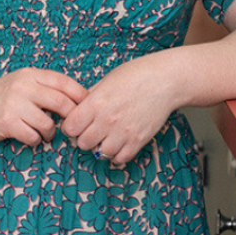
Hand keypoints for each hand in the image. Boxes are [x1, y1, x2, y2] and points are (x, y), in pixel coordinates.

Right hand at [0, 67, 85, 146]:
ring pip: (49, 124)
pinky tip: (29, 136)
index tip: (86, 108)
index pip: (64, 83)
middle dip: (71, 119)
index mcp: (30, 74)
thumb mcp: (21, 83)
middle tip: (70, 127)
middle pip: (62, 104)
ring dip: (50, 133)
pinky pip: (33, 137)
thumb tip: (78, 100)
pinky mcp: (7, 122)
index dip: (80, 96)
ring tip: (43, 133)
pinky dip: (35, 140)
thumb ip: (44, 88)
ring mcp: (14, 104)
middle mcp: (23, 86)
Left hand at [60, 51, 182, 166]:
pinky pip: (120, 158)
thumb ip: (89, 98)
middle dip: (84, 137)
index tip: (76, 123)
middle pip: (82, 143)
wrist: (165, 81)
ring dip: (101, 146)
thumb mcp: (106, 81)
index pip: (70, 127)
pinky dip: (117, 153)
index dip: (70, 126)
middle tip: (91, 130)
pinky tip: (118, 142)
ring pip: (100, 153)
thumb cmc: (135, 76)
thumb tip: (75, 110)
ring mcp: (124, 132)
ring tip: (106, 136)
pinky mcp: (138, 141)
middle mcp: (108, 120)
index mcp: (96, 103)